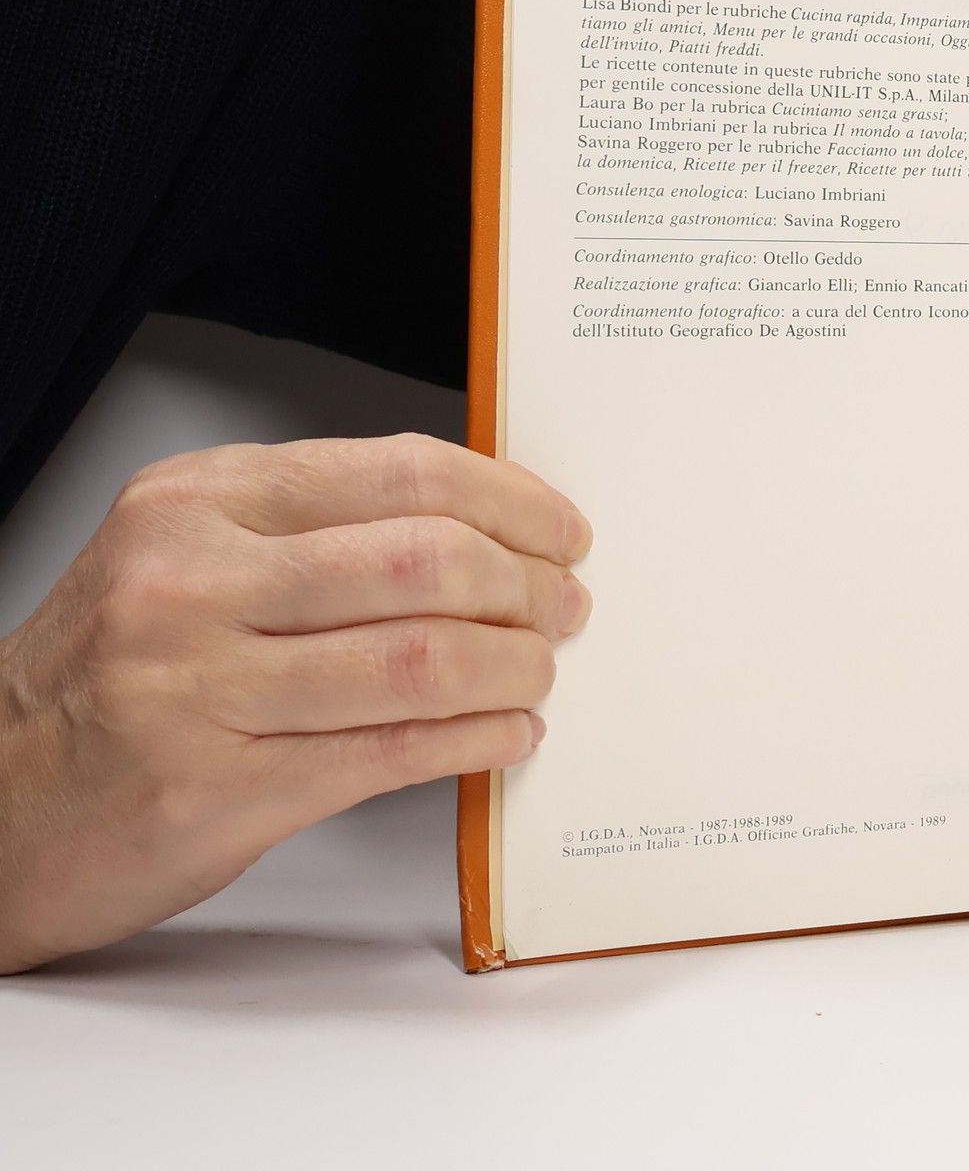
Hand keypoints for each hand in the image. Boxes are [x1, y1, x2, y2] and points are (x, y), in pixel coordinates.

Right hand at [0, 433, 591, 972]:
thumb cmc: (110, 671)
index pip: (402, 472)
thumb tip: (486, 523)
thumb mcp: (190, 552)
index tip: (562, 528)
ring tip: (540, 671)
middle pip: (426, 561)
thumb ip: (320, 525)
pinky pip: (391, 753)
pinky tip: (504, 730)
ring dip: (514, 666)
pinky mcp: (218, 790)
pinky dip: (474, 739)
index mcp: (199, 502)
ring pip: (422, 660)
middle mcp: (193, 584)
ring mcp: (199, 689)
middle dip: (526, 585)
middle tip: (564, 605)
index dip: (511, 500)